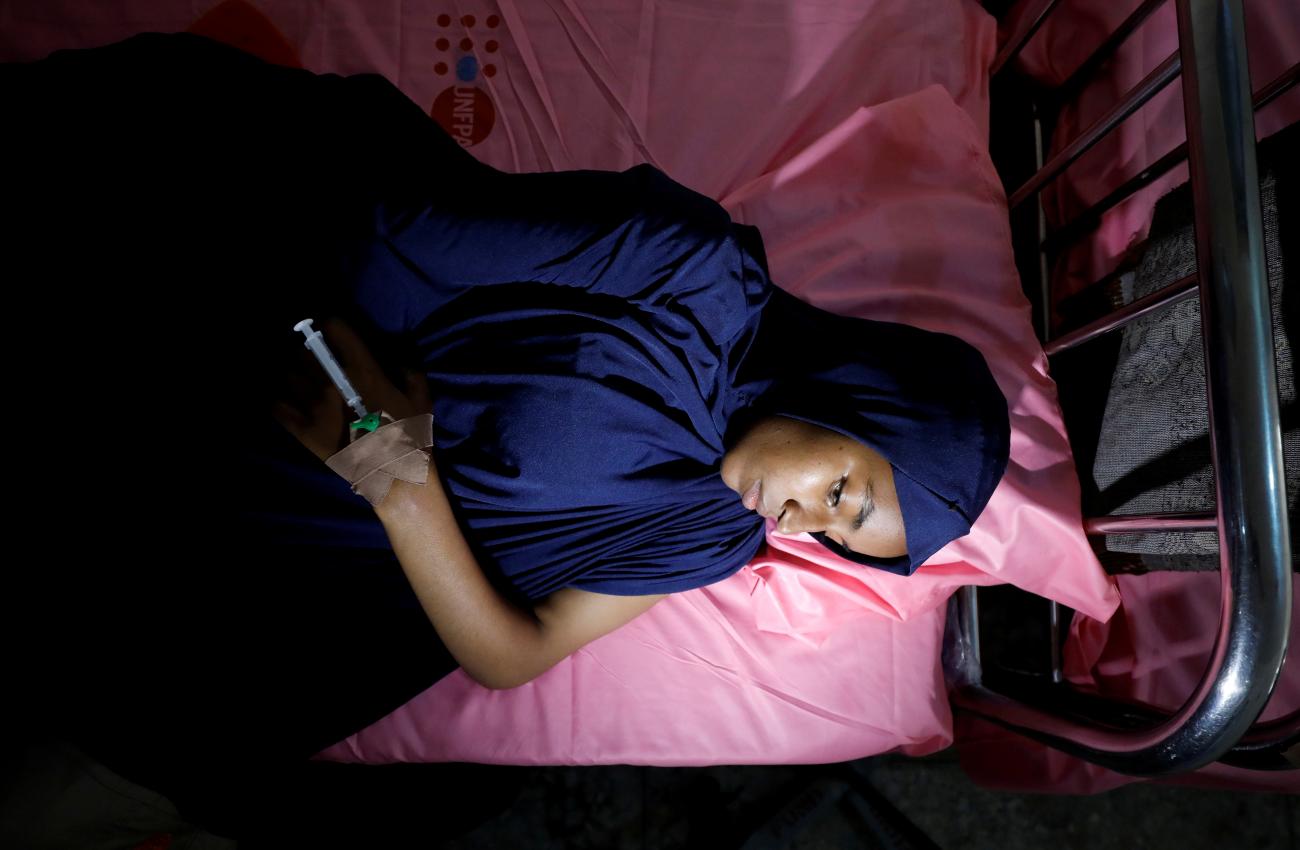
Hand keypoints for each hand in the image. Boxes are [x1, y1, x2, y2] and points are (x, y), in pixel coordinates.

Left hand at [272, 319, 431, 461]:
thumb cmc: (410, 436)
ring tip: (298, 378)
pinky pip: (277, 407)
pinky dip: (278, 401)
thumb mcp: (421, 400)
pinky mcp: (302, 429)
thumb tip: (398, 364)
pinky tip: (284, 401)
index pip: (335, 329)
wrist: (393, 475)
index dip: (333, 326)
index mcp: (362, 370)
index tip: (333, 331)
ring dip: (293, 373)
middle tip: (314, 357)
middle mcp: (332, 382)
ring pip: (288, 374)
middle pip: (306, 350)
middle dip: (309, 350)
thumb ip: (410, 375)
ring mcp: (313, 406)